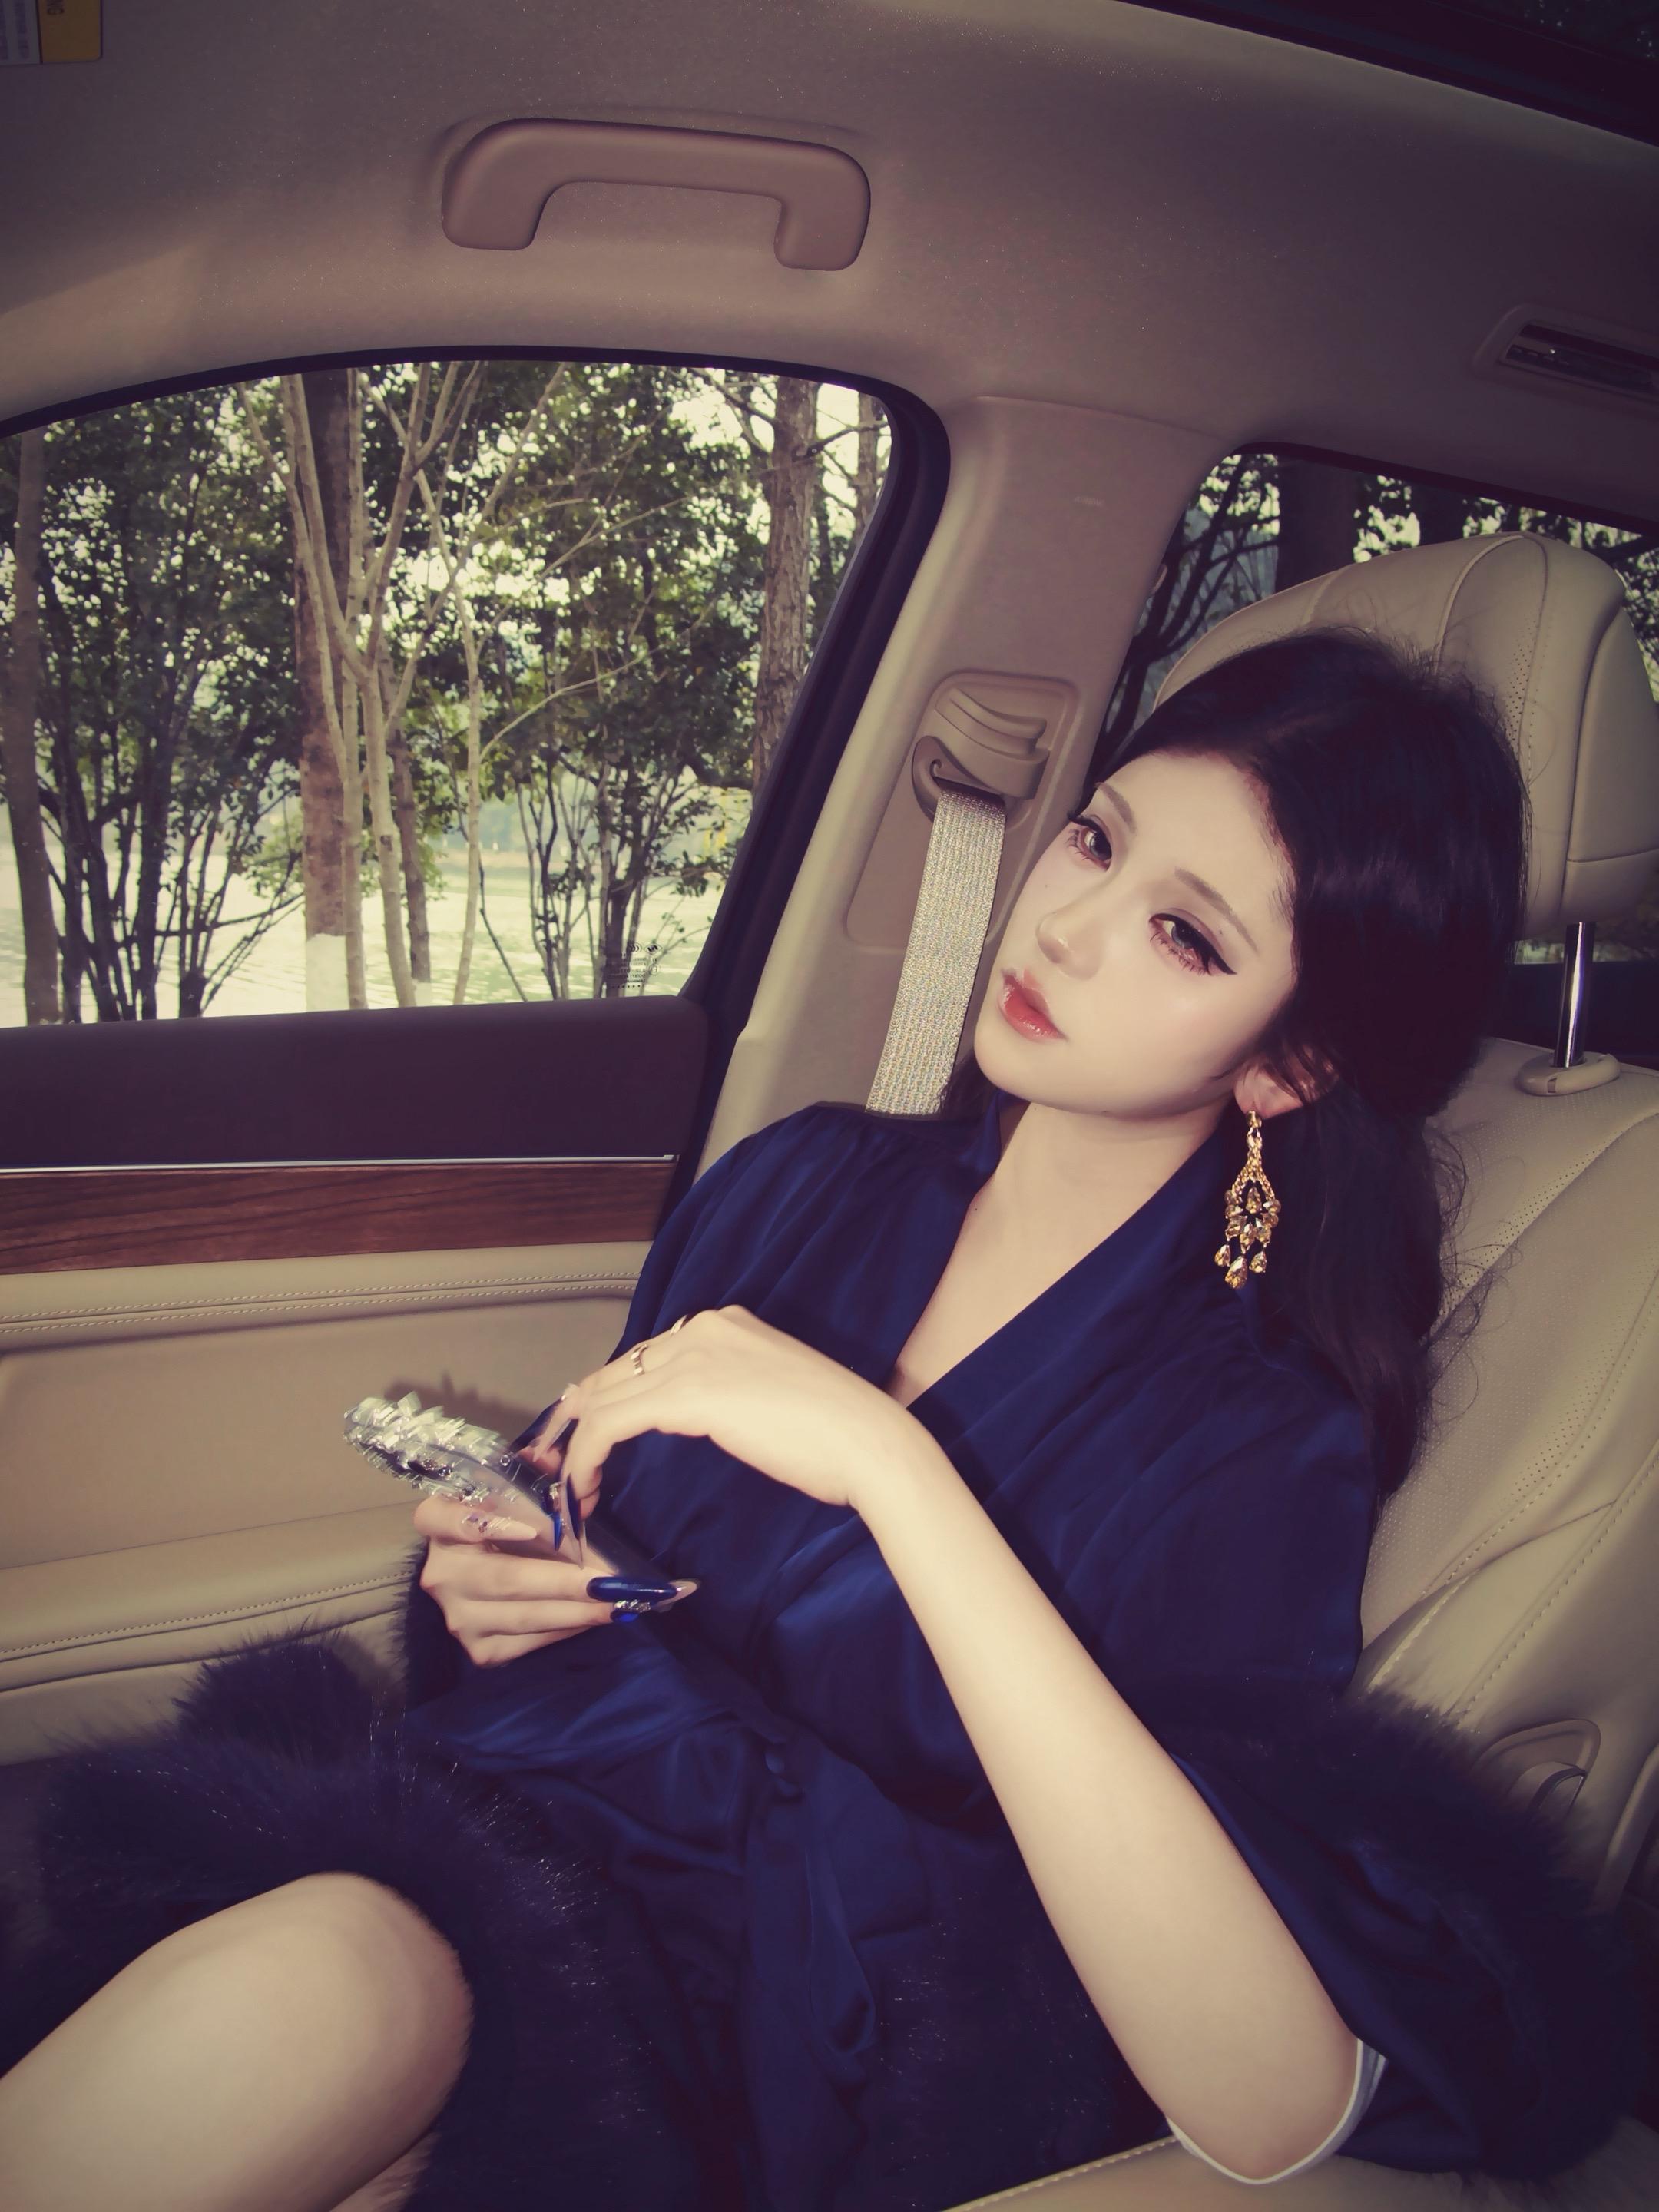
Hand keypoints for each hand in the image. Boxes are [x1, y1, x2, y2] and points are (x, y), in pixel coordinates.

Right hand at [412, 1490, 624, 1667]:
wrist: (478, 1578)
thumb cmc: (501, 1524)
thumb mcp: (512, 1494)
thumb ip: (531, 1474)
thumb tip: (554, 1456)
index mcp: (439, 1525)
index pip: (440, 1518)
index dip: (475, 1523)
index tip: (527, 1527)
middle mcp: (441, 1574)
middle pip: (503, 1578)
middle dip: (561, 1581)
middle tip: (606, 1581)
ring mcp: (457, 1616)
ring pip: (520, 1616)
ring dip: (573, 1611)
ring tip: (614, 1604)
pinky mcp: (477, 1649)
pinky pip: (525, 1644)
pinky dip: (563, 1630)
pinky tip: (591, 1618)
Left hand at [552, 1305, 917, 1515]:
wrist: (869, 1442)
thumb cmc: (834, 1434)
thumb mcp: (768, 1394)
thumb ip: (724, 1392)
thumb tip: (686, 1414)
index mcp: (724, 1324)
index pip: (645, 1356)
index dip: (608, 1396)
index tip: (587, 1432)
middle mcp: (702, 1327)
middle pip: (617, 1371)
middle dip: (581, 1418)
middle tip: (558, 1460)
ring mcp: (693, 1355)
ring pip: (606, 1396)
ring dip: (578, 1445)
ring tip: (569, 1485)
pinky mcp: (687, 1393)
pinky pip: (611, 1423)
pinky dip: (586, 1456)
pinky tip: (583, 1487)